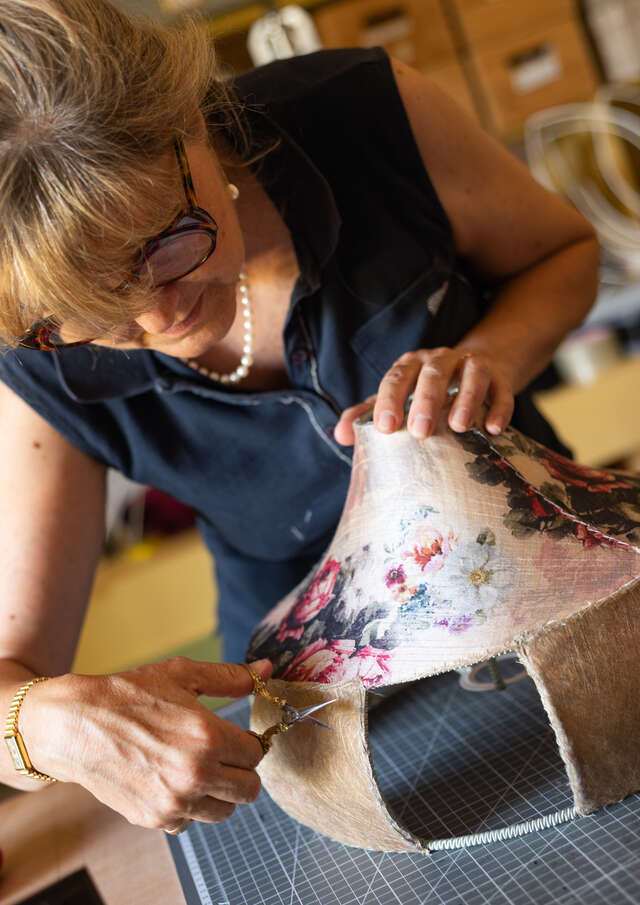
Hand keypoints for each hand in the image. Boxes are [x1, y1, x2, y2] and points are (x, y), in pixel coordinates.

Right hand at [19, 657, 272, 830]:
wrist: (76, 725)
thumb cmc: (130, 695)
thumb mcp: (182, 675)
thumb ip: (230, 677)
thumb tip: (267, 670)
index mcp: (208, 736)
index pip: (256, 754)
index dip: (248, 743)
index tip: (235, 737)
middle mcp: (195, 774)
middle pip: (248, 789)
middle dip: (241, 771)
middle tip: (223, 755)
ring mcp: (175, 801)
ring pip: (224, 811)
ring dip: (218, 792)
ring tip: (198, 767)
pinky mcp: (154, 818)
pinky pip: (190, 821)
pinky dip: (187, 806)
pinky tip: (171, 779)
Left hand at [334, 347, 514, 445]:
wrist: (477, 368)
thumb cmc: (427, 391)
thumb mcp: (398, 399)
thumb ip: (368, 415)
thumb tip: (341, 435)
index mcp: (410, 365)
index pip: (396, 378)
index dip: (389, 400)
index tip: (385, 427)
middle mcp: (440, 360)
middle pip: (431, 373)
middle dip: (425, 401)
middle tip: (420, 432)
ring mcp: (471, 365)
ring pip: (470, 375)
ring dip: (466, 399)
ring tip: (459, 427)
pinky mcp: (499, 377)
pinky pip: (501, 389)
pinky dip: (499, 407)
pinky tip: (493, 429)